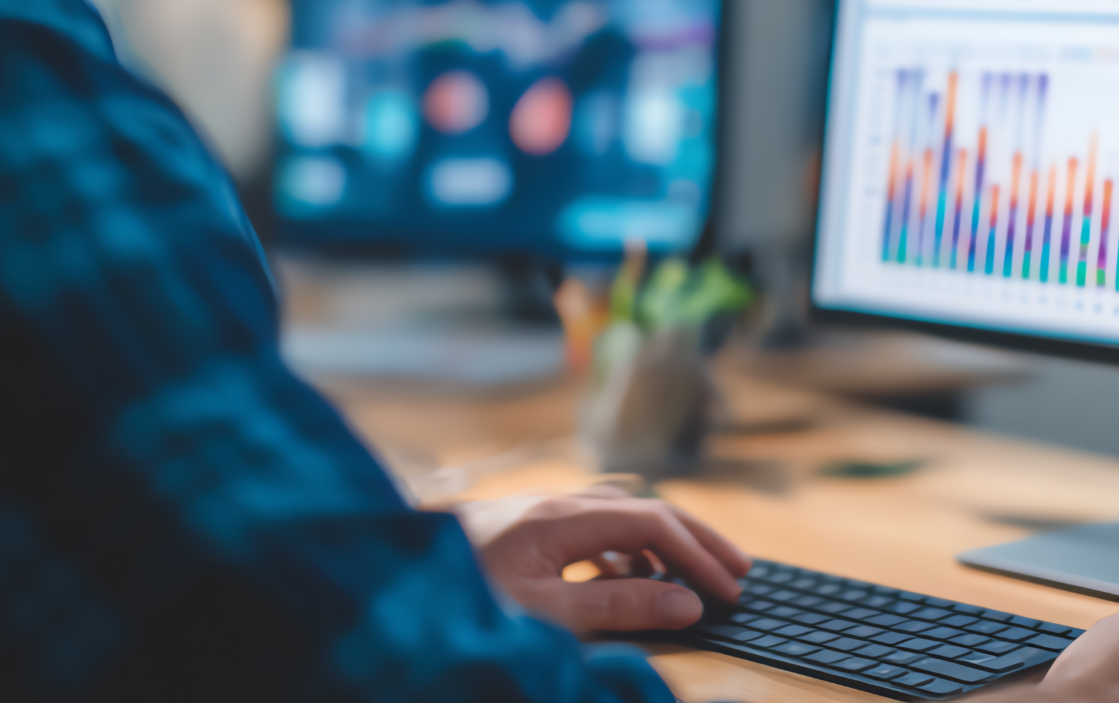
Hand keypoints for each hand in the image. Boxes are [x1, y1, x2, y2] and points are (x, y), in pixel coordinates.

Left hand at [455, 486, 751, 633]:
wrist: (379, 580)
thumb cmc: (455, 597)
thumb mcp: (542, 614)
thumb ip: (616, 608)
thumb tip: (683, 602)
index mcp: (561, 516)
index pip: (653, 525)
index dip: (698, 557)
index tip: (729, 592)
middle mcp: (554, 504)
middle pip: (645, 510)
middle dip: (695, 540)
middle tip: (739, 571)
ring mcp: (536, 515)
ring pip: (619, 520)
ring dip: (662, 548)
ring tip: (694, 578)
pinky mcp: (521, 533)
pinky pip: (591, 534)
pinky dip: (625, 557)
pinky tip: (630, 582)